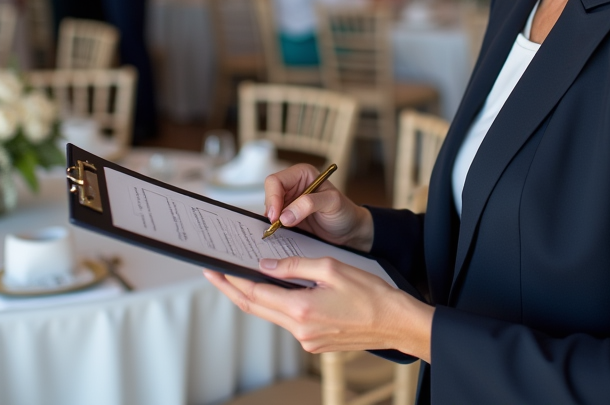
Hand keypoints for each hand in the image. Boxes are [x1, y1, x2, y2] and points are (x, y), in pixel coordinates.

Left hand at [204, 256, 432, 359]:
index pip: (255, 294)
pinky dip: (275, 305)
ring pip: (270, 315)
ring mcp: (307, 340)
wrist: (396, 323)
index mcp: (301, 309)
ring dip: (254, 297)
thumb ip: (296, 266)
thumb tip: (265, 265)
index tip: (213, 269)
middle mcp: (300, 330)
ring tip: (239, 279)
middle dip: (232, 290)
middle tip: (213, 274)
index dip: (231, 281)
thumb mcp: (332, 268)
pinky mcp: (316, 343)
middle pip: (255, 308)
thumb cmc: (372, 294)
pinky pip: (288, 321)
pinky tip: (274, 292)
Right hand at [264, 163, 373, 251]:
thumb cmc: (345, 212)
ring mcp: (289, 203)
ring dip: (272, 220)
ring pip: (269, 209)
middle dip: (271, 210)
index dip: (272, 197)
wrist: (350, 232)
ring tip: (278, 231)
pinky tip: (280, 234)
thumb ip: (309, 204)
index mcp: (302, 174)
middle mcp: (293, 186)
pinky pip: (274, 222)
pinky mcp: (288, 218)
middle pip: (269, 194)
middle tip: (276, 226)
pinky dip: (274, 228)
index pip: (276, 181)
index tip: (276, 215)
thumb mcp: (332, 203)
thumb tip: (285, 215)